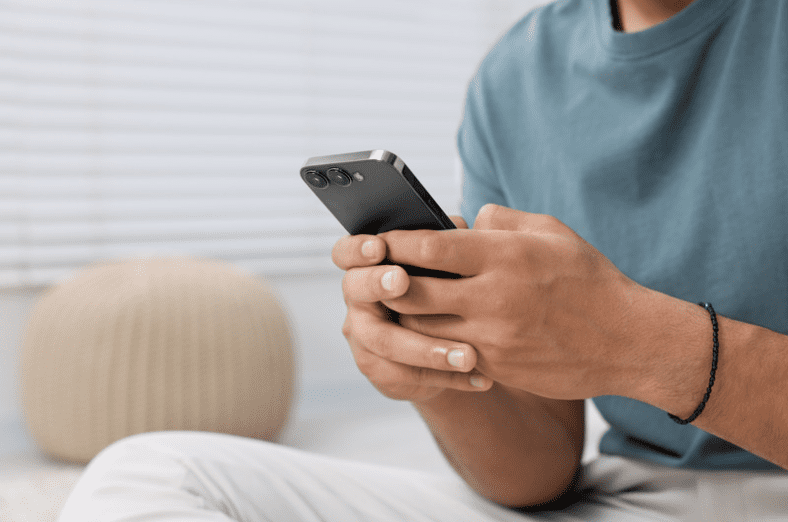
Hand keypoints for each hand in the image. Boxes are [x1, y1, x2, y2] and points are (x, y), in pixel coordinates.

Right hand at [332, 217, 492, 401]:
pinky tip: (481, 378)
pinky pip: (408, 376)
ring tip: (468, 355)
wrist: (453, 341)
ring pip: (386, 342)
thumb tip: (460, 228)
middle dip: (378, 284)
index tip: (379, 246)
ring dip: (427, 347)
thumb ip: (444, 244)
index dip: (356, 249)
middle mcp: (360, 301)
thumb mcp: (446, 264)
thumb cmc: (446, 289)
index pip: (346, 253)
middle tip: (403, 281)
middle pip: (356, 289)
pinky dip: (448, 377)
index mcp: (369, 267)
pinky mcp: (382, 372)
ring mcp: (365, 338)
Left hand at [379, 204, 648, 400]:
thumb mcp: (552, 232)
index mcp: (506, 256)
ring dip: (404, 314)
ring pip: (421, 329)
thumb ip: (502, 220)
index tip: (378, 240)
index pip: (430, 247)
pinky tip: (429, 329)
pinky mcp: (495, 367)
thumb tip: (464, 221)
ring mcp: (493, 338)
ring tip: (397, 301)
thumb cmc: (589, 279)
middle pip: (412, 292)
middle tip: (375, 274)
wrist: (627, 341)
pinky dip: (431, 341)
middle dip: (387, 282)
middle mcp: (494, 298)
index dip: (395, 243)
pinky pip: (447, 354)